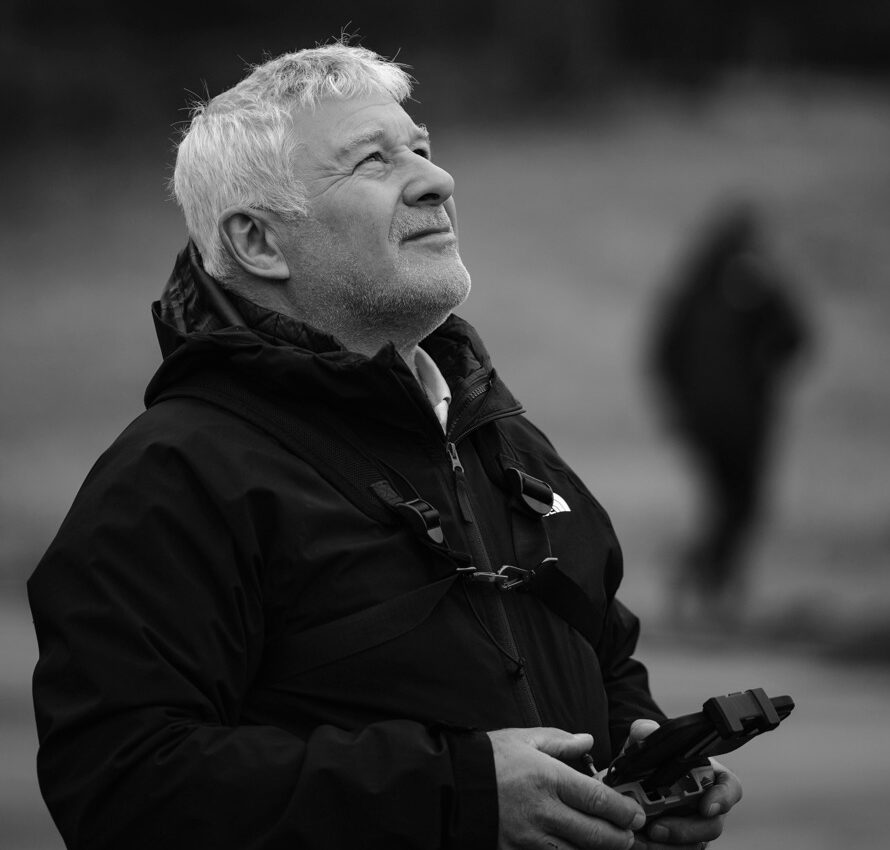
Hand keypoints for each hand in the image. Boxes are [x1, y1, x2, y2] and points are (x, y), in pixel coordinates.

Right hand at [487, 727, 645, 848]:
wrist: (449, 787)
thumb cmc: (487, 760)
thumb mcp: (523, 739)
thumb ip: (560, 741)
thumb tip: (588, 740)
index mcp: (547, 778)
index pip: (598, 799)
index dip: (623, 810)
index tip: (634, 814)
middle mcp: (543, 811)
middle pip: (595, 834)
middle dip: (620, 838)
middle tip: (630, 835)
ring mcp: (529, 838)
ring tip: (607, 846)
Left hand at [622, 720, 742, 848]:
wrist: (625, 785)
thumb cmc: (645, 761)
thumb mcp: (642, 741)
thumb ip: (645, 731)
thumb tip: (647, 731)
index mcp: (706, 775)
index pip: (730, 787)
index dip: (724, 798)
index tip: (707, 807)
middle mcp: (706, 804)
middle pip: (712, 825)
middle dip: (687, 830)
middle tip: (658, 828)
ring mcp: (694, 827)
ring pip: (695, 845)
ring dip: (670, 845)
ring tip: (643, 838)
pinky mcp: (679, 844)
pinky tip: (639, 843)